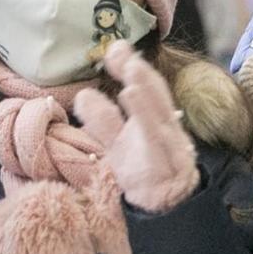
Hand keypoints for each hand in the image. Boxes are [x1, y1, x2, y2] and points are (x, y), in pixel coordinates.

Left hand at [75, 41, 199, 213]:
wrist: (166, 206)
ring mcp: (168, 148)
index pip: (145, 87)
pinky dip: (148, 128)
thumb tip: (85, 93)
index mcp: (154, 117)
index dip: (131, 67)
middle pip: (155, 97)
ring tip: (130, 83)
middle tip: (120, 51)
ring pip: (158, 121)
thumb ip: (104, 119)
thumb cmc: (143, 168)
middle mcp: (164, 127)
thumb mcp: (119, 143)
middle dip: (140, 74)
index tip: (115, 47)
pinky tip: (137, 111)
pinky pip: (157, 148)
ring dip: (146, 102)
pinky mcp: (165, 169)